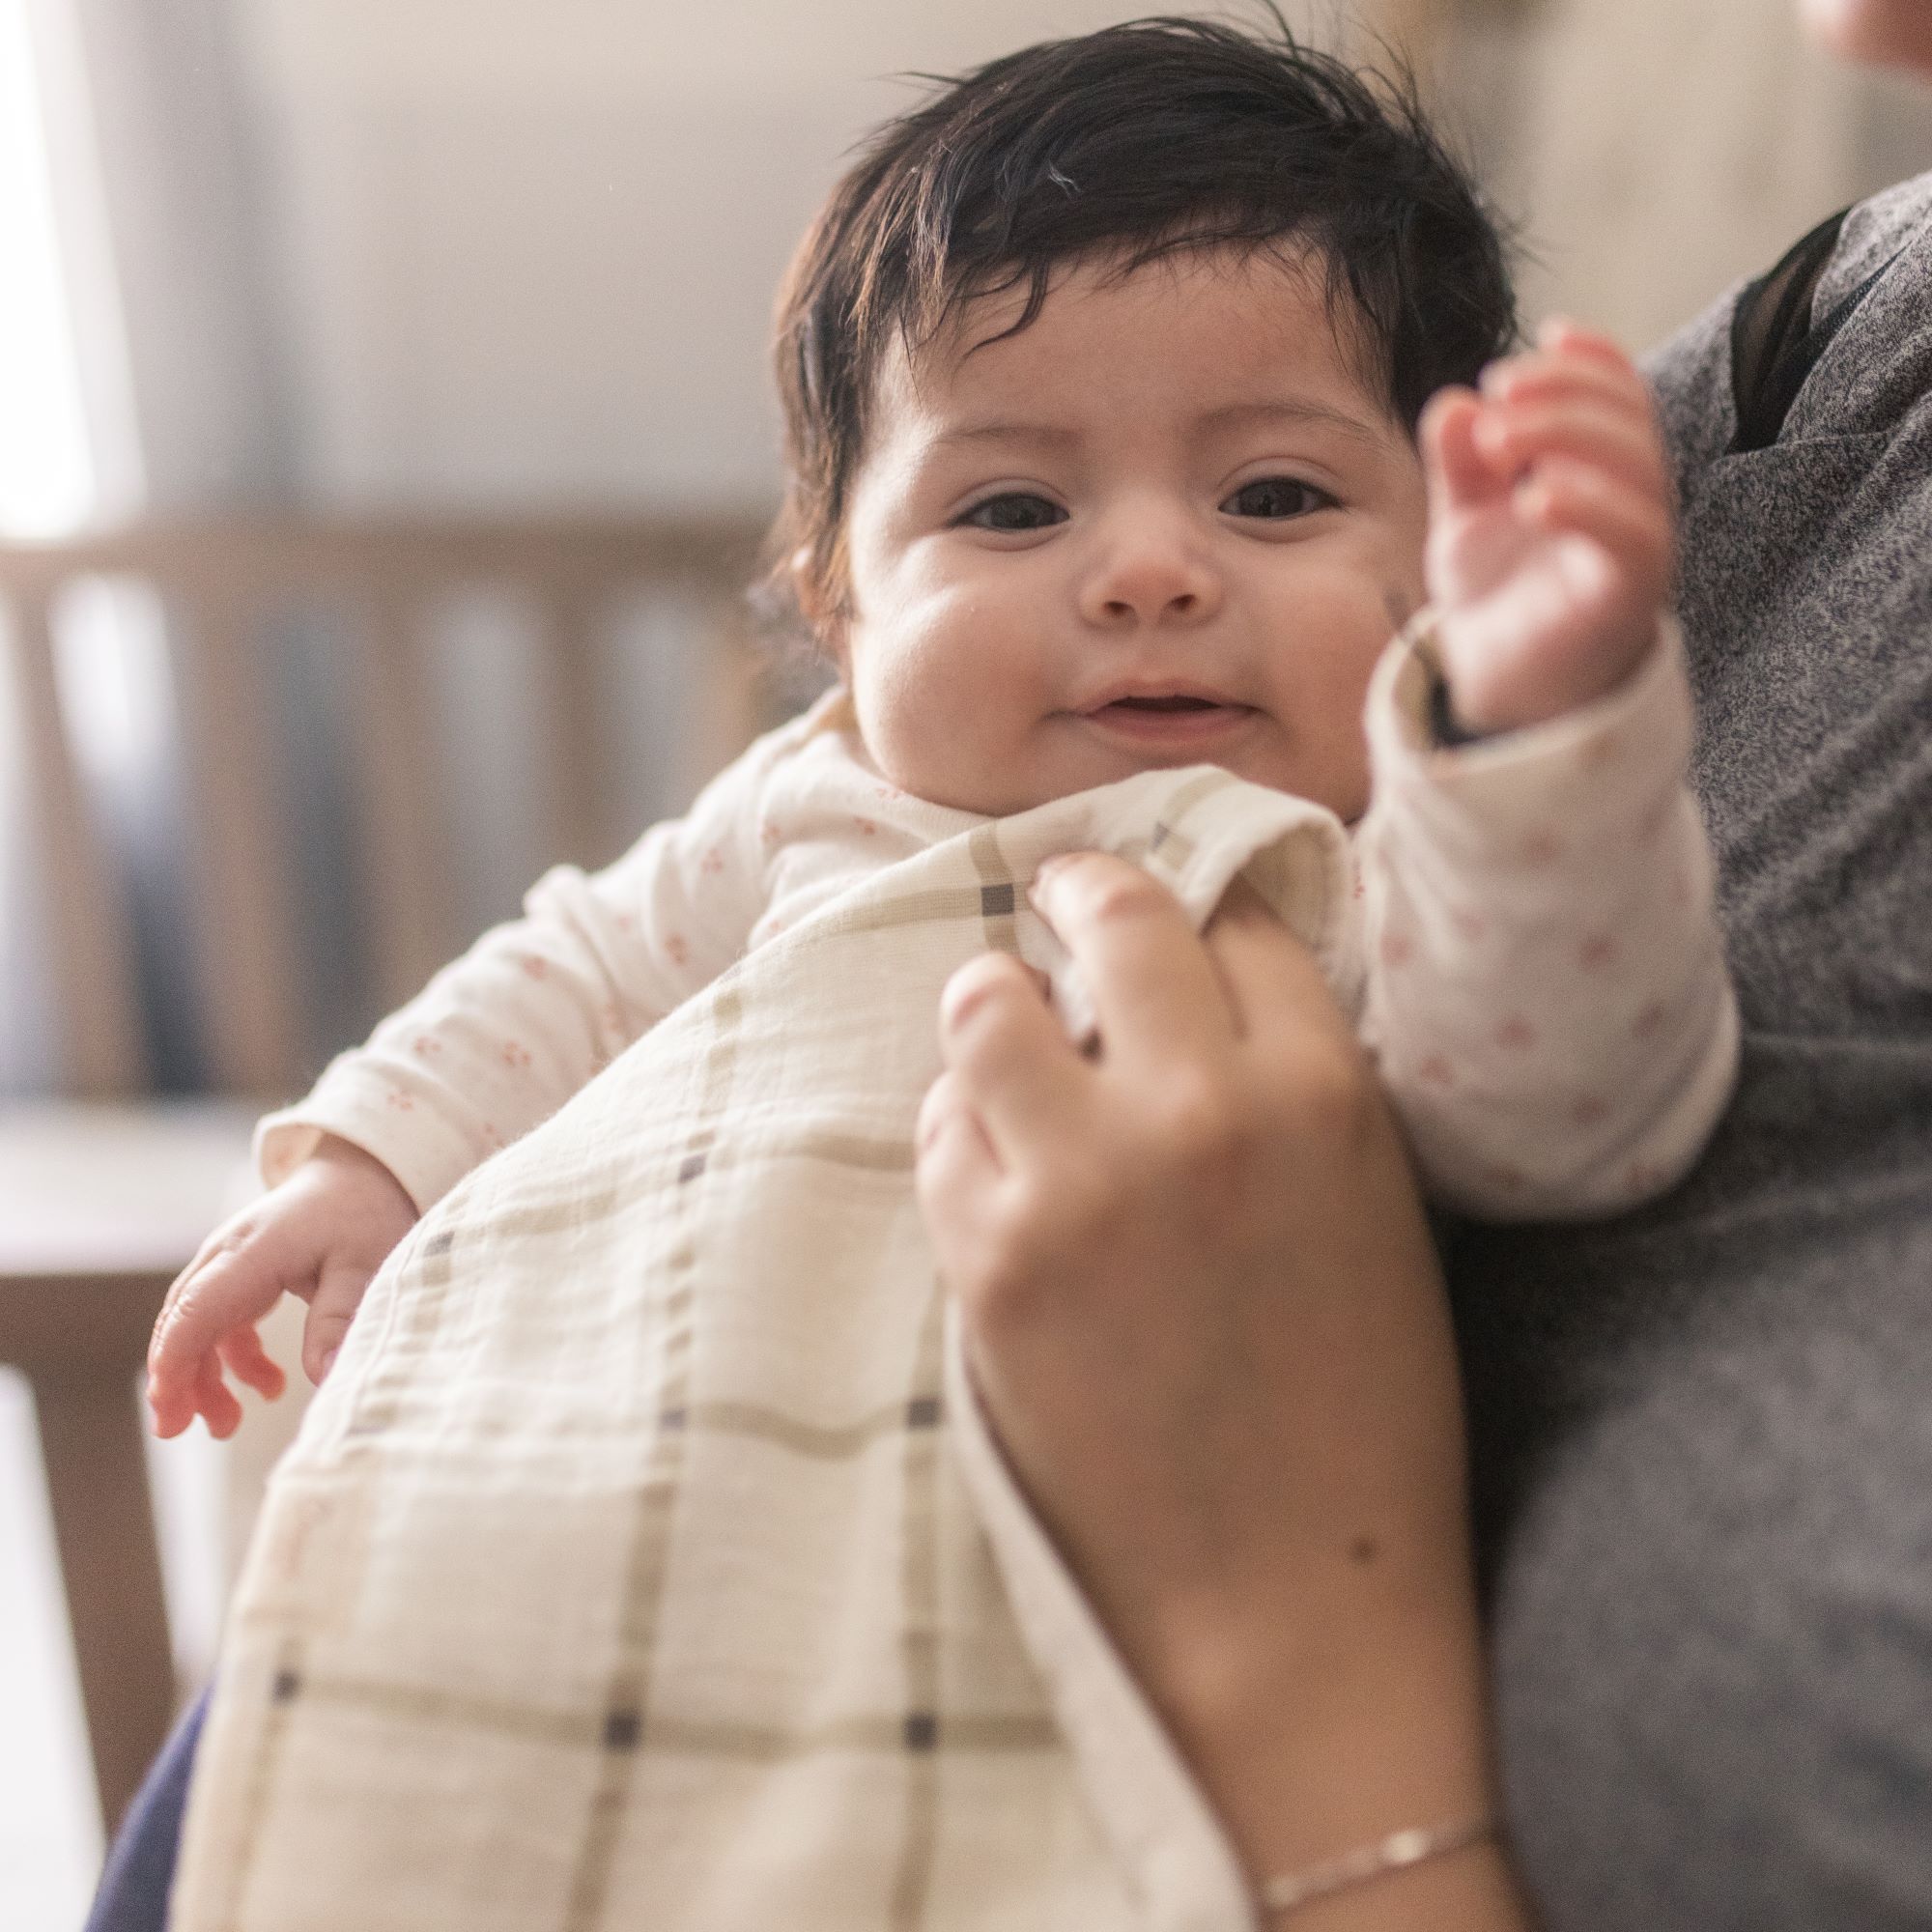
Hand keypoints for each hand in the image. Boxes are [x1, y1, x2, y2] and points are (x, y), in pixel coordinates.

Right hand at [146, 1136, 418, 1438]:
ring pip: (197, 1328)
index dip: (176, 1363)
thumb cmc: (364, 1213)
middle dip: (176, 1379)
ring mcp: (230, 1266)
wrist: (363, 1175)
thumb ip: (339, 1315)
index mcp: (252, 1251)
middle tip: (182, 1430)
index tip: (170, 1409)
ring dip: (205, 1376)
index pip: (196, 1310)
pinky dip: (234, 1361)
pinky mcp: (242, 1278)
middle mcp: (228, 1257)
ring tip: (228, 1424)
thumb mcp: (367, 1263)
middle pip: (183, 1322)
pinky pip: (221, 1325)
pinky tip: (269, 1386)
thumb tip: (322, 1376)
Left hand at [916, 857, 1522, 1920]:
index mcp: (1325, 1094)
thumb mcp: (1370, 1212)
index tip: (1161, 921)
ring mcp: (1084, 1182)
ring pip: (989, 1004)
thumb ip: (1289, 1086)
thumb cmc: (1356, 1411)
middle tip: (1064, 904)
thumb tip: (1192, 981)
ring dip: (999, 1010)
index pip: (1235, 924)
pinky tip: (1002, 1171)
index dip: (1195, 916)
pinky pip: (941, 1129)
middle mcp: (1203, 1112)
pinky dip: (963, 1130)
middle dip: (1081, 896)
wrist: (1288, 1595)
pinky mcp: (992, 1258)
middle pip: (1113, 917)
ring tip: (1016, 1042)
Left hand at [1422, 319, 1674, 733]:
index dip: (1596, 358)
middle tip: (1500, 391)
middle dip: (1566, 393)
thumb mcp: (1465, 518)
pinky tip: (1533, 496)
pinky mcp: (1628, 596)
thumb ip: (1461, 464)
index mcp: (1604, 474)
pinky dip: (1588, 505)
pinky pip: (1632, 538)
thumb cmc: (1495, 600)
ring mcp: (1637, 550)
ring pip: (1639, 469)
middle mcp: (1633, 504)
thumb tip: (1454, 402)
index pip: (1623, 397)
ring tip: (1499, 438)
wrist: (1493, 689)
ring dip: (1570, 435)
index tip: (1546, 334)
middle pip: (1631, 422)